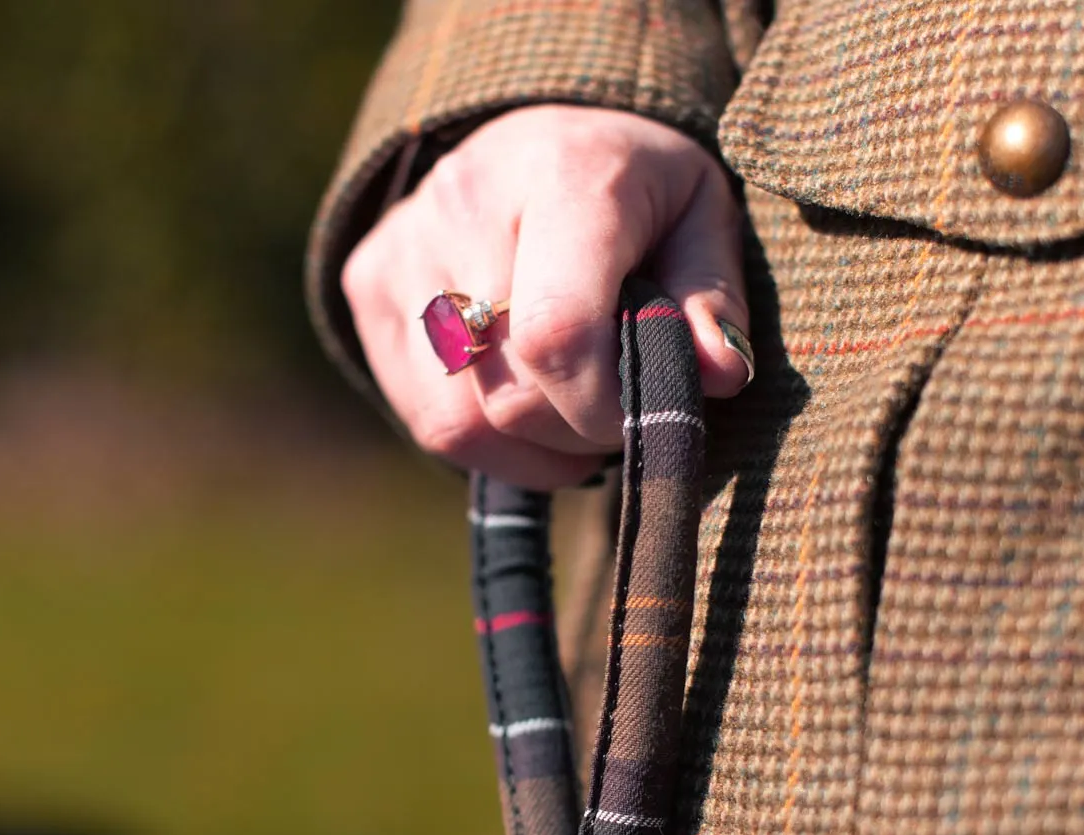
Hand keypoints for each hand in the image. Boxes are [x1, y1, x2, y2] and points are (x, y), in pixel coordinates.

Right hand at [342, 105, 750, 488]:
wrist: (536, 137)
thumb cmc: (635, 191)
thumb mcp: (700, 223)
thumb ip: (712, 299)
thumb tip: (717, 373)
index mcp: (565, 172)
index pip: (557, 334)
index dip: (599, 408)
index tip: (636, 417)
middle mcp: (466, 199)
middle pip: (510, 394)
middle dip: (573, 433)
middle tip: (610, 408)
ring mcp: (404, 243)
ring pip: (458, 421)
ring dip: (527, 448)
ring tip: (567, 410)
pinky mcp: (366, 283)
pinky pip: (423, 418)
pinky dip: (484, 442)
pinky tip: (520, 410)